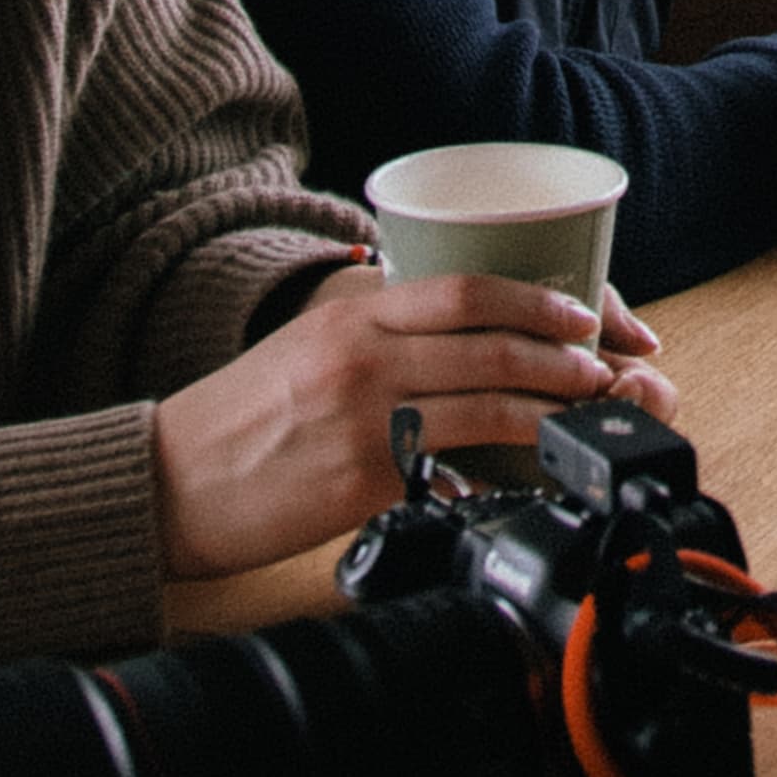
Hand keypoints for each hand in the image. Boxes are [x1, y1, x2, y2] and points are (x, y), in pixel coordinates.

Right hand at [149, 262, 674, 578]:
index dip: (538, 303)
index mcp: (353, 314)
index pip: (467, 291)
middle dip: (563, 360)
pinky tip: (527, 474)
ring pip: (487, 409)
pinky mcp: (365, 484)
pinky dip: (500, 471)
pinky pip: (453, 474)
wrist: (174, 481)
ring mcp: (366, 423)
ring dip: (549, 412)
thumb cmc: (244, 414)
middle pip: (491, 348)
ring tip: (581, 417)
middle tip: (602, 373)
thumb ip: (381, 329)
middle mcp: (363, 358)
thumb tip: (460, 331)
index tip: (583, 318)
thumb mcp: (310, 344)